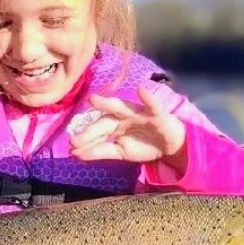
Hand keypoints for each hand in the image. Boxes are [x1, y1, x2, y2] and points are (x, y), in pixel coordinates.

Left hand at [70, 87, 186, 173]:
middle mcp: (123, 117)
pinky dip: (148, 97)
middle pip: (104, 121)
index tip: (72, 148)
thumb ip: (100, 151)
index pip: (97, 132)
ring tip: (93, 99)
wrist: (171, 147)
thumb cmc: (144, 145)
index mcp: (114, 125)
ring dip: (108, 103)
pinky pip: (152, 105)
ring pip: (122, 107)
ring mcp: (139, 113)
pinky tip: (141, 90)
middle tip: (75, 139)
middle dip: (91, 130)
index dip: (86, 139)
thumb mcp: (121, 152)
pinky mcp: (156, 113)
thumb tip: (75, 154)